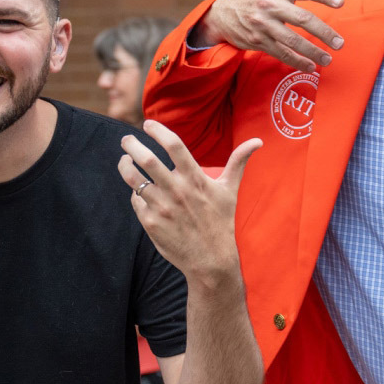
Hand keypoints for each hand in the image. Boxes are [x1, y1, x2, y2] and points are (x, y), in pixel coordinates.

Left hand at [118, 120, 261, 285]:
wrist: (210, 260)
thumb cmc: (221, 222)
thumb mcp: (230, 190)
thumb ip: (239, 162)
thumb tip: (258, 141)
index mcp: (196, 179)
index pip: (174, 145)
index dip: (158, 130)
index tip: (148, 123)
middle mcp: (177, 191)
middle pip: (147, 159)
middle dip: (132, 145)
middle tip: (127, 140)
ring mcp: (162, 208)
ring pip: (135, 179)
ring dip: (125, 166)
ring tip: (125, 160)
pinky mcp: (150, 223)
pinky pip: (136, 200)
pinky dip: (135, 192)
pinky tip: (139, 190)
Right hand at [192, 0, 345, 72]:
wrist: (222, 12)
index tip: (341, 1)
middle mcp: (270, 5)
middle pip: (302, 19)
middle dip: (323, 32)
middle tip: (340, 43)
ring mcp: (263, 24)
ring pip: (292, 41)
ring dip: (312, 52)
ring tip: (329, 59)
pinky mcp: (258, 41)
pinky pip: (281, 54)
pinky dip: (297, 62)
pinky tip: (311, 67)